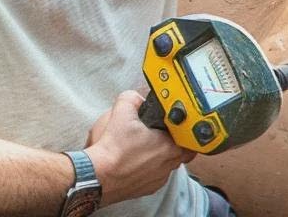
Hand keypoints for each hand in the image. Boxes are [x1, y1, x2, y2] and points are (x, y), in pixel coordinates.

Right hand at [82, 91, 195, 205]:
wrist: (97, 177)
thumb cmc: (113, 149)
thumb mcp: (122, 112)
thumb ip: (132, 98)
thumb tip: (136, 97)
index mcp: (170, 146)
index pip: (190, 138)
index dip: (185, 130)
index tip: (178, 125)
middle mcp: (168, 165)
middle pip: (181, 152)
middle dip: (175, 143)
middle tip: (163, 135)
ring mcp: (158, 179)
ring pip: (168, 165)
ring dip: (161, 157)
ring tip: (147, 148)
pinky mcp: (146, 189)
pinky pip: (154, 177)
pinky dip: (149, 170)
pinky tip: (137, 162)